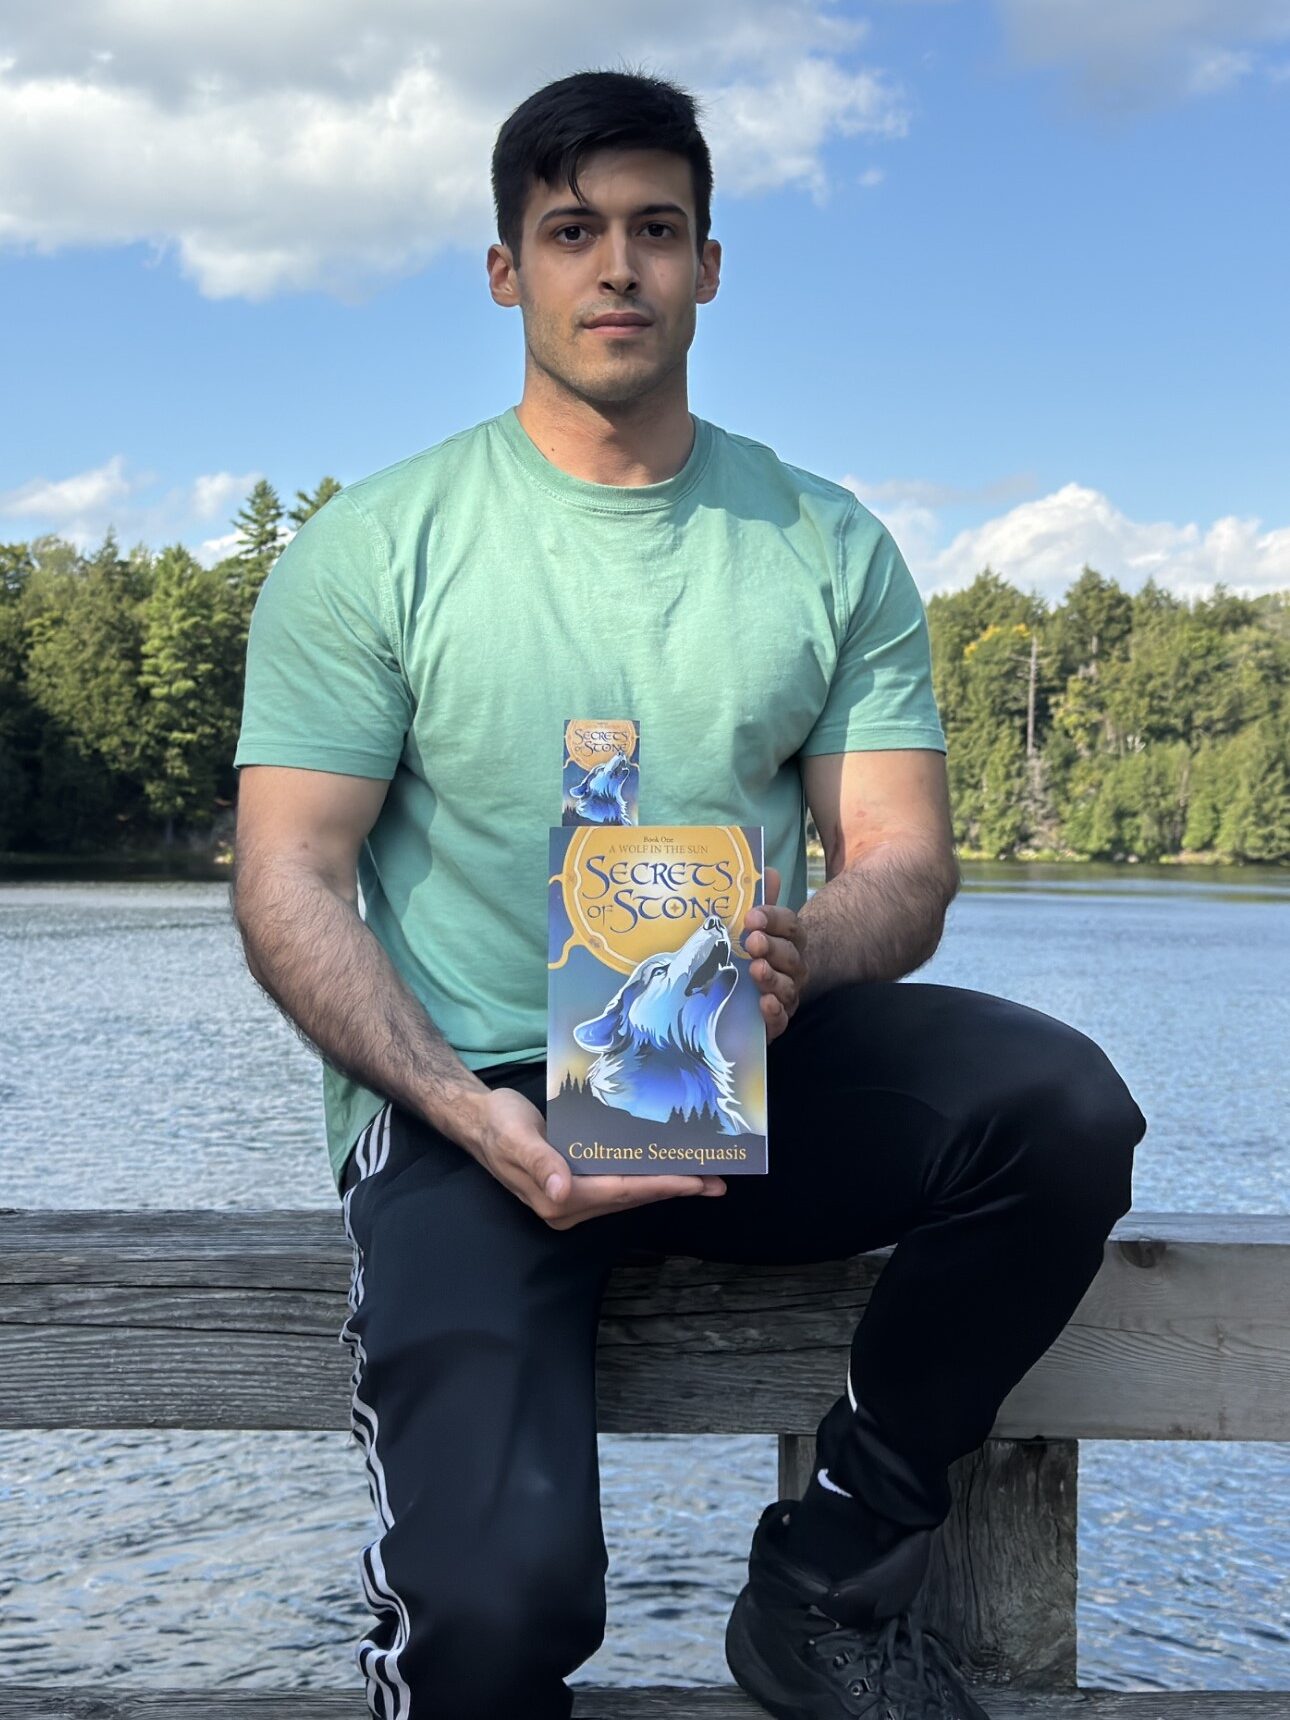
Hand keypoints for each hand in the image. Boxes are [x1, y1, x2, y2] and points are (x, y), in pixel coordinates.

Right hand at [468, 1085, 726, 1230]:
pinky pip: (617, 1183)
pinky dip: (644, 1176)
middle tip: (716, 1182)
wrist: (478, 1120)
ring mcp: (571, 1197)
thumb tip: (562, 1190)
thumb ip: (539, 1163)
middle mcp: (567, 1205)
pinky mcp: (574, 1182)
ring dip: (664, 1184)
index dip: (660, 1185)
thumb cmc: (497, 1125)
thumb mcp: (515, 1138)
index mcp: (557, 1200)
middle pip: (631, 1197)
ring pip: (628, 1192)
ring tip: (703, 1177)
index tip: (696, 1180)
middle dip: (674, 1188)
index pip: (620, 1192)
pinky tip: (664, 1167)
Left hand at [741, 866, 808, 1043]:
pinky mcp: (774, 1021)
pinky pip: (781, 1020)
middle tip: (753, 942)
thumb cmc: (758, 951)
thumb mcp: (755, 926)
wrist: (763, 990)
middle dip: (772, 947)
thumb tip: (767, 870)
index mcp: (789, 941)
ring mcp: (786, 994)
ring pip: (787, 987)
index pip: (790, 926)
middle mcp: (793, 967)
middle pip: (790, 956)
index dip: (774, 920)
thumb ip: (760, 900)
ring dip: (772, 978)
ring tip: (756, 969)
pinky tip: (765, 1004)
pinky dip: (774, 1014)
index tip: (753, 917)